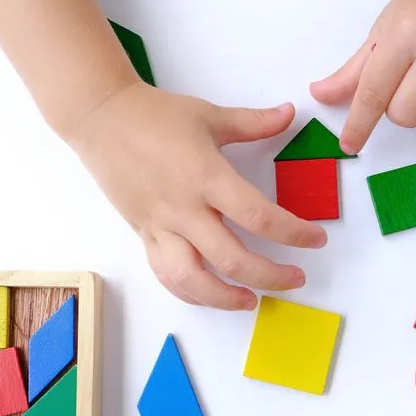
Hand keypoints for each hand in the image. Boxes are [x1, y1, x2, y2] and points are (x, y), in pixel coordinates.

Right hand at [67, 83, 326, 310]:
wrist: (100, 117)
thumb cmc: (155, 115)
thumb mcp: (210, 115)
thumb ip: (254, 122)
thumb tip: (289, 113)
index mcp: (207, 177)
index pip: (258, 216)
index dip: (293, 233)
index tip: (315, 240)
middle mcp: (184, 209)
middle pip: (232, 259)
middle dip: (270, 276)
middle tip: (296, 279)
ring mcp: (161, 226)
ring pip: (193, 280)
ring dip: (226, 299)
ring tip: (252, 301)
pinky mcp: (144, 234)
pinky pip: (167, 275)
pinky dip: (191, 292)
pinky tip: (212, 296)